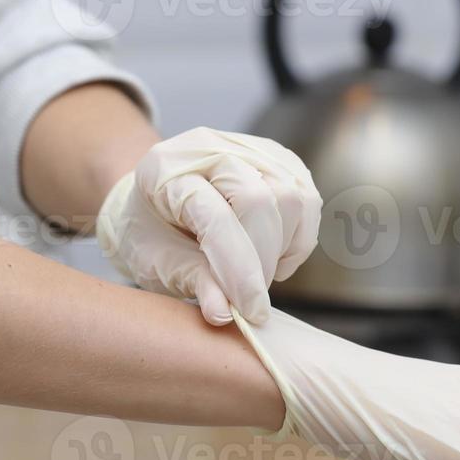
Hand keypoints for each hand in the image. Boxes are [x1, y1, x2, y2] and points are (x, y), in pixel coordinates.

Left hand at [97, 128, 322, 325]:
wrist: (156, 201)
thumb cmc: (151, 233)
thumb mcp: (156, 262)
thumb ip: (193, 282)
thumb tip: (224, 314)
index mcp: (166, 169)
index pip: (216, 216)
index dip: (238, 270)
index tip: (249, 312)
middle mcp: (210, 146)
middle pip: (262, 200)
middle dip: (262, 260)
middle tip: (250, 298)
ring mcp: (249, 147)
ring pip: (292, 198)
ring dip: (280, 250)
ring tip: (255, 272)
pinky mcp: (279, 159)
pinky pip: (308, 202)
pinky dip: (296, 240)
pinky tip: (271, 255)